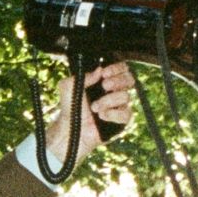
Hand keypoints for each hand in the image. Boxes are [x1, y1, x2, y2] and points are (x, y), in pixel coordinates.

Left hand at [46, 57, 132, 171]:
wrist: (71, 128)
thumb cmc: (70, 108)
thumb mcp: (68, 86)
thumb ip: (83, 75)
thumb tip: (99, 71)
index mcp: (104, 81)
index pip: (121, 69)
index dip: (116, 68)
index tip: (104, 73)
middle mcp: (114, 92)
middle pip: (129, 79)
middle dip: (117, 81)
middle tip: (104, 86)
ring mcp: (119, 106)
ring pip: (126, 96)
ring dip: (108, 100)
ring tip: (94, 107)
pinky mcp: (121, 121)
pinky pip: (126, 114)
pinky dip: (113, 114)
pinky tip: (102, 116)